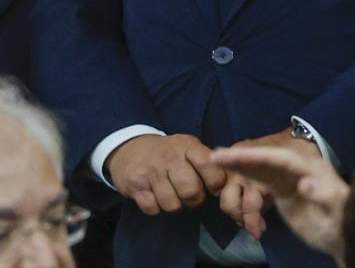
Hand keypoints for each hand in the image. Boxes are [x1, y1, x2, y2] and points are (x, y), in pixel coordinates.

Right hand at [106, 133, 227, 215]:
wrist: (128, 147)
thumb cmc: (167, 154)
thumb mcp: (188, 148)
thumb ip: (207, 163)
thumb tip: (227, 185)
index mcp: (187, 146)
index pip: (210, 167)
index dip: (215, 183)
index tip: (210, 186)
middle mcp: (168, 156)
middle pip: (191, 192)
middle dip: (193, 199)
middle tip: (187, 193)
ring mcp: (150, 170)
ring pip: (172, 204)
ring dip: (173, 204)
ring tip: (169, 193)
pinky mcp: (134, 183)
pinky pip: (152, 208)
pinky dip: (154, 207)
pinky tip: (152, 194)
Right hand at [211, 143, 346, 256]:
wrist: (345, 234)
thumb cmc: (345, 219)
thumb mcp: (340, 206)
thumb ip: (324, 194)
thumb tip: (304, 184)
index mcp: (309, 168)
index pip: (280, 158)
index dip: (256, 156)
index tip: (235, 155)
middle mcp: (293, 169)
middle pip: (262, 160)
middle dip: (238, 158)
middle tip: (214, 157)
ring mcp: (284, 179)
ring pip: (255, 171)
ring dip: (238, 173)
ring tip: (221, 173)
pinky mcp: (278, 190)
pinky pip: (255, 184)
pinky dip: (243, 188)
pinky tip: (232, 189)